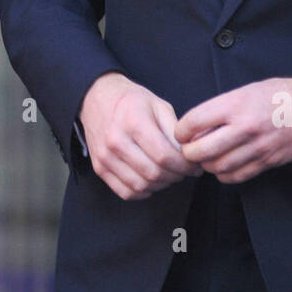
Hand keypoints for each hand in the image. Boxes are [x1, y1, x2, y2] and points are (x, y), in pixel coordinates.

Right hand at [78, 72, 200, 200]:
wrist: (96, 98)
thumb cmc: (131, 101)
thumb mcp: (158, 105)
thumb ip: (175, 130)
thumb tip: (191, 154)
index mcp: (133, 121)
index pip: (164, 155)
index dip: (184, 166)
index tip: (194, 166)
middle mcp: (116, 140)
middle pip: (154, 173)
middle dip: (176, 176)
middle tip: (183, 170)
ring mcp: (105, 156)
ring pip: (141, 186)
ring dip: (161, 185)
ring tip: (168, 174)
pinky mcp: (99, 167)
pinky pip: (125, 192)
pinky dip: (143, 192)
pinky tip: (150, 181)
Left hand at [175, 73, 291, 183]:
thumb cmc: (279, 95)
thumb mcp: (245, 91)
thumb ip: (221, 108)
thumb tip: (197, 126)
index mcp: (235, 105)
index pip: (193, 122)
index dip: (180, 131)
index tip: (181, 134)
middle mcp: (244, 127)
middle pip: (201, 151)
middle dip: (189, 153)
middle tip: (189, 150)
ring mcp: (257, 147)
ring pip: (217, 167)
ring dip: (207, 165)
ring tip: (207, 158)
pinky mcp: (268, 162)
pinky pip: (237, 176)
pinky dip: (224, 174)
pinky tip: (224, 166)